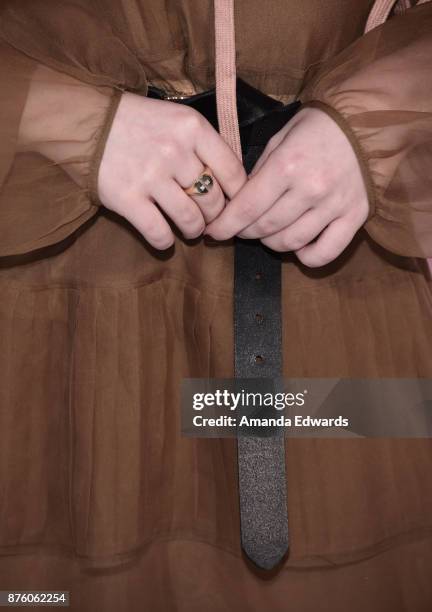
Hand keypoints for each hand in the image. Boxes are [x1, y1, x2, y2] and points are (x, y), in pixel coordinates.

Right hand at [98, 92, 246, 248]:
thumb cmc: (135, 123)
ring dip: (193, 231)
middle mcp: (176, 152)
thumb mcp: (175, 120)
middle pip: (213, 200)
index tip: (234, 205)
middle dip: (214, 216)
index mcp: (193, 128)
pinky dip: (164, 242)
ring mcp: (151, 177)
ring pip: (191, 220)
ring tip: (190, 230)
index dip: (238, 195)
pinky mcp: (128, 199)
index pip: (233, 171)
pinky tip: (164, 239)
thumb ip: (202, 145)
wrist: (84, 122)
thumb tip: (229, 182)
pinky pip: (159, 233)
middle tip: (207, 219)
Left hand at [205, 107, 368, 266]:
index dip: (226, 225)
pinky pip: (325, 253)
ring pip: (291, 243)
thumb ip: (258, 172)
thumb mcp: (279, 139)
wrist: (364, 123)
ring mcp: (334, 206)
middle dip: (245, 232)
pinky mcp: (355, 217)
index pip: (247, 207)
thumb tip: (239, 202)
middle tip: (241, 228)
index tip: (213, 233)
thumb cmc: (316, 128)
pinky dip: (306, 257)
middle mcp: (310, 189)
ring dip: (271, 243)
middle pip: (266, 228)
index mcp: (287, 165)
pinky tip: (298, 247)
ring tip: (267, 234)